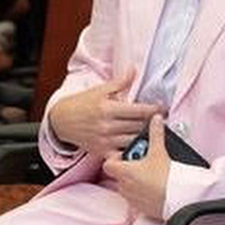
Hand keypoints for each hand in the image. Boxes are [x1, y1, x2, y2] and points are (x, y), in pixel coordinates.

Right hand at [44, 68, 160, 157]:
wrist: (61, 121)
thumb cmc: (80, 104)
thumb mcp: (99, 90)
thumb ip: (119, 82)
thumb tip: (133, 70)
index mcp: (107, 109)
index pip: (138, 111)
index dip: (154, 110)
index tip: (163, 109)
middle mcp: (107, 126)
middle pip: (138, 126)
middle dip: (152, 123)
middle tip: (162, 120)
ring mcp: (104, 141)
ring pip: (133, 141)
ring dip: (145, 137)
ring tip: (154, 132)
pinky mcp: (101, 152)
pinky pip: (121, 154)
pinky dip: (131, 151)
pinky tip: (139, 147)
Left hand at [101, 113, 171, 218]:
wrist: (178, 198)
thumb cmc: (165, 178)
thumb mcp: (159, 152)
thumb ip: (155, 134)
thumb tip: (155, 120)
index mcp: (124, 172)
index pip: (108, 164)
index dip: (115, 158)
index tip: (127, 154)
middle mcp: (124, 186)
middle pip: (118, 175)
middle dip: (128, 168)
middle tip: (143, 162)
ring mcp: (131, 198)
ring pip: (126, 187)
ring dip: (134, 180)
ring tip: (150, 174)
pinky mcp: (141, 208)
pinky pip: (136, 199)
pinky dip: (141, 192)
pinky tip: (154, 187)